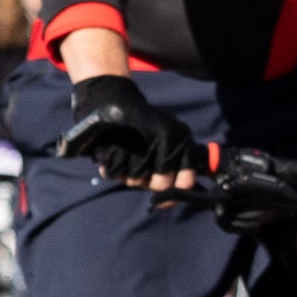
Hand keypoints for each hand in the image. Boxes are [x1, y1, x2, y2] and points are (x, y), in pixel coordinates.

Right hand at [55, 72, 198, 188]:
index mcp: (181, 141)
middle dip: (147, 182)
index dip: (173, 192)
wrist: (113, 101)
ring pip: (135, 181)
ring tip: (126, 155)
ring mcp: (142, 143)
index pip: (185, 181)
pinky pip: (115, 173)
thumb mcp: (169, 138)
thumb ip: (177, 164)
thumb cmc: (144, 126)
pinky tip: (114, 153)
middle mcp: (166, 141)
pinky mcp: (119, 145)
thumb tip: (176, 195)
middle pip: (159, 185)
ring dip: (127, 174)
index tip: (164, 194)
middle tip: (141, 168)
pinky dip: (111, 167)